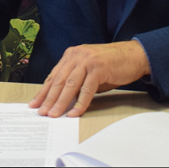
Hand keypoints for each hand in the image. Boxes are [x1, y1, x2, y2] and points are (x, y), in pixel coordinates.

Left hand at [29, 41, 150, 117]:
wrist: (133, 55)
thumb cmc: (111, 64)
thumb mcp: (89, 70)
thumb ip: (76, 80)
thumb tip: (62, 100)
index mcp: (71, 54)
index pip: (54, 75)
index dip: (44, 91)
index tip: (35, 103)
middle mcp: (77, 55)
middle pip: (59, 80)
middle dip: (49, 98)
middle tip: (42, 112)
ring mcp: (88, 60)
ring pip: (70, 85)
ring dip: (61, 102)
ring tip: (54, 114)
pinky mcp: (99, 68)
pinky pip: (87, 89)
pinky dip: (80, 103)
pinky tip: (74, 112)